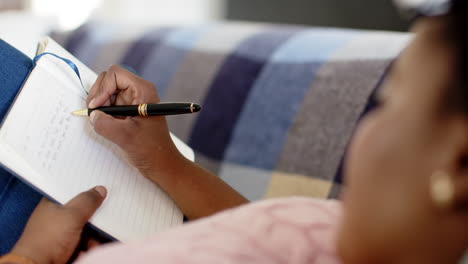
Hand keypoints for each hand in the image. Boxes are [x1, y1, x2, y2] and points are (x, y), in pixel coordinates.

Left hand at [10, 186, 106, 263]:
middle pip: (81, 213)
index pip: (72, 193)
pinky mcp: (63, 248)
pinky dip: (87, 247)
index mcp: (52, 204)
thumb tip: (99, 190)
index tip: (101, 195)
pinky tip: (87, 252)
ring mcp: (59, 234)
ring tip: (93, 244)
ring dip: (92, 238)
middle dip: (94, 221)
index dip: (87, 194)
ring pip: (84, 231)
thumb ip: (87, 201)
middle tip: (101, 224)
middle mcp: (55, 218)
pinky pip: (81, 244)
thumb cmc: (48, 239)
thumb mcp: (72, 215)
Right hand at [86, 65, 184, 179]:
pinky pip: (109, 104)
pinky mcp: (128, 111)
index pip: (115, 74)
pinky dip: (102, 112)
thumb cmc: (151, 150)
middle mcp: (138, 92)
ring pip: (107, 92)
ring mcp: (132, 101)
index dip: (102, 88)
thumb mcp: (125, 136)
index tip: (97, 107)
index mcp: (143, 90)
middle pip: (108, 80)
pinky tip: (104, 124)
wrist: (161, 164)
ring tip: (100, 120)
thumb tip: (93, 116)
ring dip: (99, 104)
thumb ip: (104, 124)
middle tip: (95, 113)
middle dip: (98, 95)